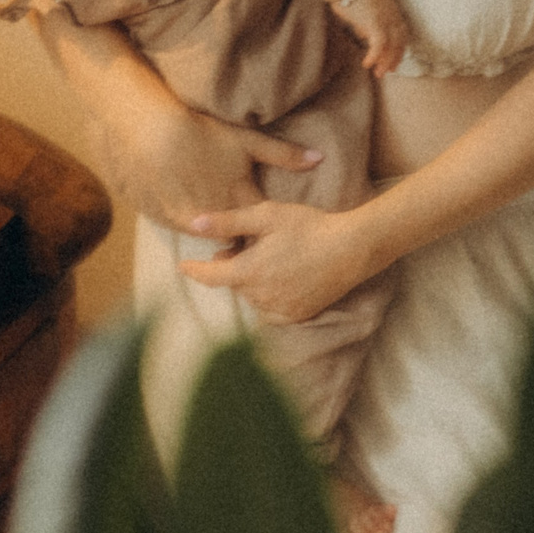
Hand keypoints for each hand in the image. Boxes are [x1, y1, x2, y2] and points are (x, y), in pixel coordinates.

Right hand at [102, 92, 321, 229]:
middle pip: (242, 242)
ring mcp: (195, 222)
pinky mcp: (172, 221)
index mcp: (243, 198)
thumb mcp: (247, 140)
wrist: (153, 134)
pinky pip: (191, 234)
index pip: (265, 231)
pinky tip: (199, 219)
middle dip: (249, 242)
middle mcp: (222, 216)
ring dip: (221, 237)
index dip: (271, 234)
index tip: (276, 234)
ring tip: (227, 233)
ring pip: (215, 241)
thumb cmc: (204, 133)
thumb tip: (320, 158)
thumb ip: (284, 154)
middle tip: (256, 239)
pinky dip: (198, 229)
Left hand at [178, 200, 377, 322]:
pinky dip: (269, 295)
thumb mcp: (267, 216)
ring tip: (272, 258)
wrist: (351, 249)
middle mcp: (259, 296)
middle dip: (234, 267)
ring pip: (252, 296)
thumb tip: (194, 224)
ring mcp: (278, 309)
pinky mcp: (296, 316)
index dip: (194, 270)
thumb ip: (228, 222)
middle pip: (234, 283)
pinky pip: (270, 308)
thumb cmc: (308, 227)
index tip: (182, 266)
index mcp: (248, 271)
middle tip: (248, 246)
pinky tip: (284, 277)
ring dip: (252, 281)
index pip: (210, 276)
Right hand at [332, 0, 410, 73]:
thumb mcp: (360, 6)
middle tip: (390, 70)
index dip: (399, 45)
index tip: (394, 57)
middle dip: (396, 56)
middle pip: (400, 40)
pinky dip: (374, 56)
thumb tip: (363, 33)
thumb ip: (364, 20)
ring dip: (386, 61)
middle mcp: (392, 13)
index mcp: (391, 7)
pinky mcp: (375, 22)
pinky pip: (378, 45)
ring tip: (379, 73)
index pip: (401, 31)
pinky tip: (366, 64)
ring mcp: (385, 18)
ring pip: (392, 45)